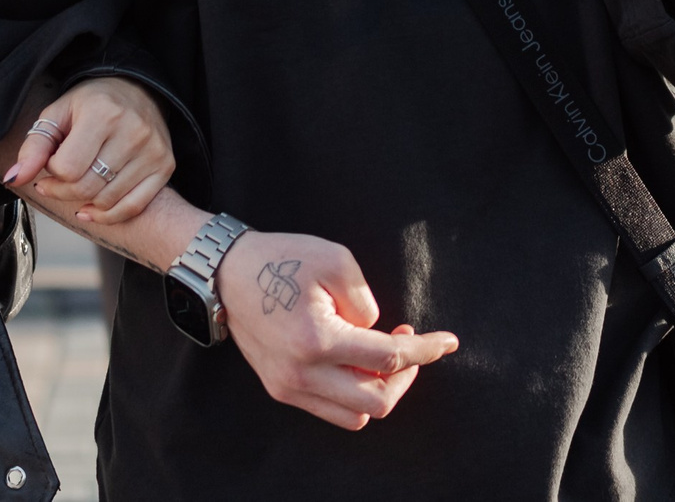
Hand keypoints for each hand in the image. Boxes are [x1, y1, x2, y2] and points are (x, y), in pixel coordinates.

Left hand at [0, 77, 173, 225]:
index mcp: (103, 113)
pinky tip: (91, 210)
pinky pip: (133, 207)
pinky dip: (108, 216)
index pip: (67, 168)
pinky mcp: (165, 166)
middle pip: (86, 188)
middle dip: (63, 191)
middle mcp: (133, 131)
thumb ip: (34, 147)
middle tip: (56, 182)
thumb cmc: (92, 103)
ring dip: (83, 202)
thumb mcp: (57, 114)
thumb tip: (14, 178)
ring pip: (107, 200)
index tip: (51, 164)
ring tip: (76, 186)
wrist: (136, 89)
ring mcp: (153, 151)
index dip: (51, 172)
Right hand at [218, 229, 458, 430]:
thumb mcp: (335, 259)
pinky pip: (330, 410)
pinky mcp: (280, 388)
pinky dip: (353, 393)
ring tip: (381, 354)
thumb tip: (378, 332)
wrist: (226, 273)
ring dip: (378, 390)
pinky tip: (356, 362)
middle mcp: (302, 374)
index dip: (426, 351)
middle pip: (377, 401)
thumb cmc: (280, 258)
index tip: (448, 342)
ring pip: (355, 415)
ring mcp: (288, 387)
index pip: (389, 358)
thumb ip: (365, 301)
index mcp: (318, 340)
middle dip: (406, 376)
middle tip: (410, 344)